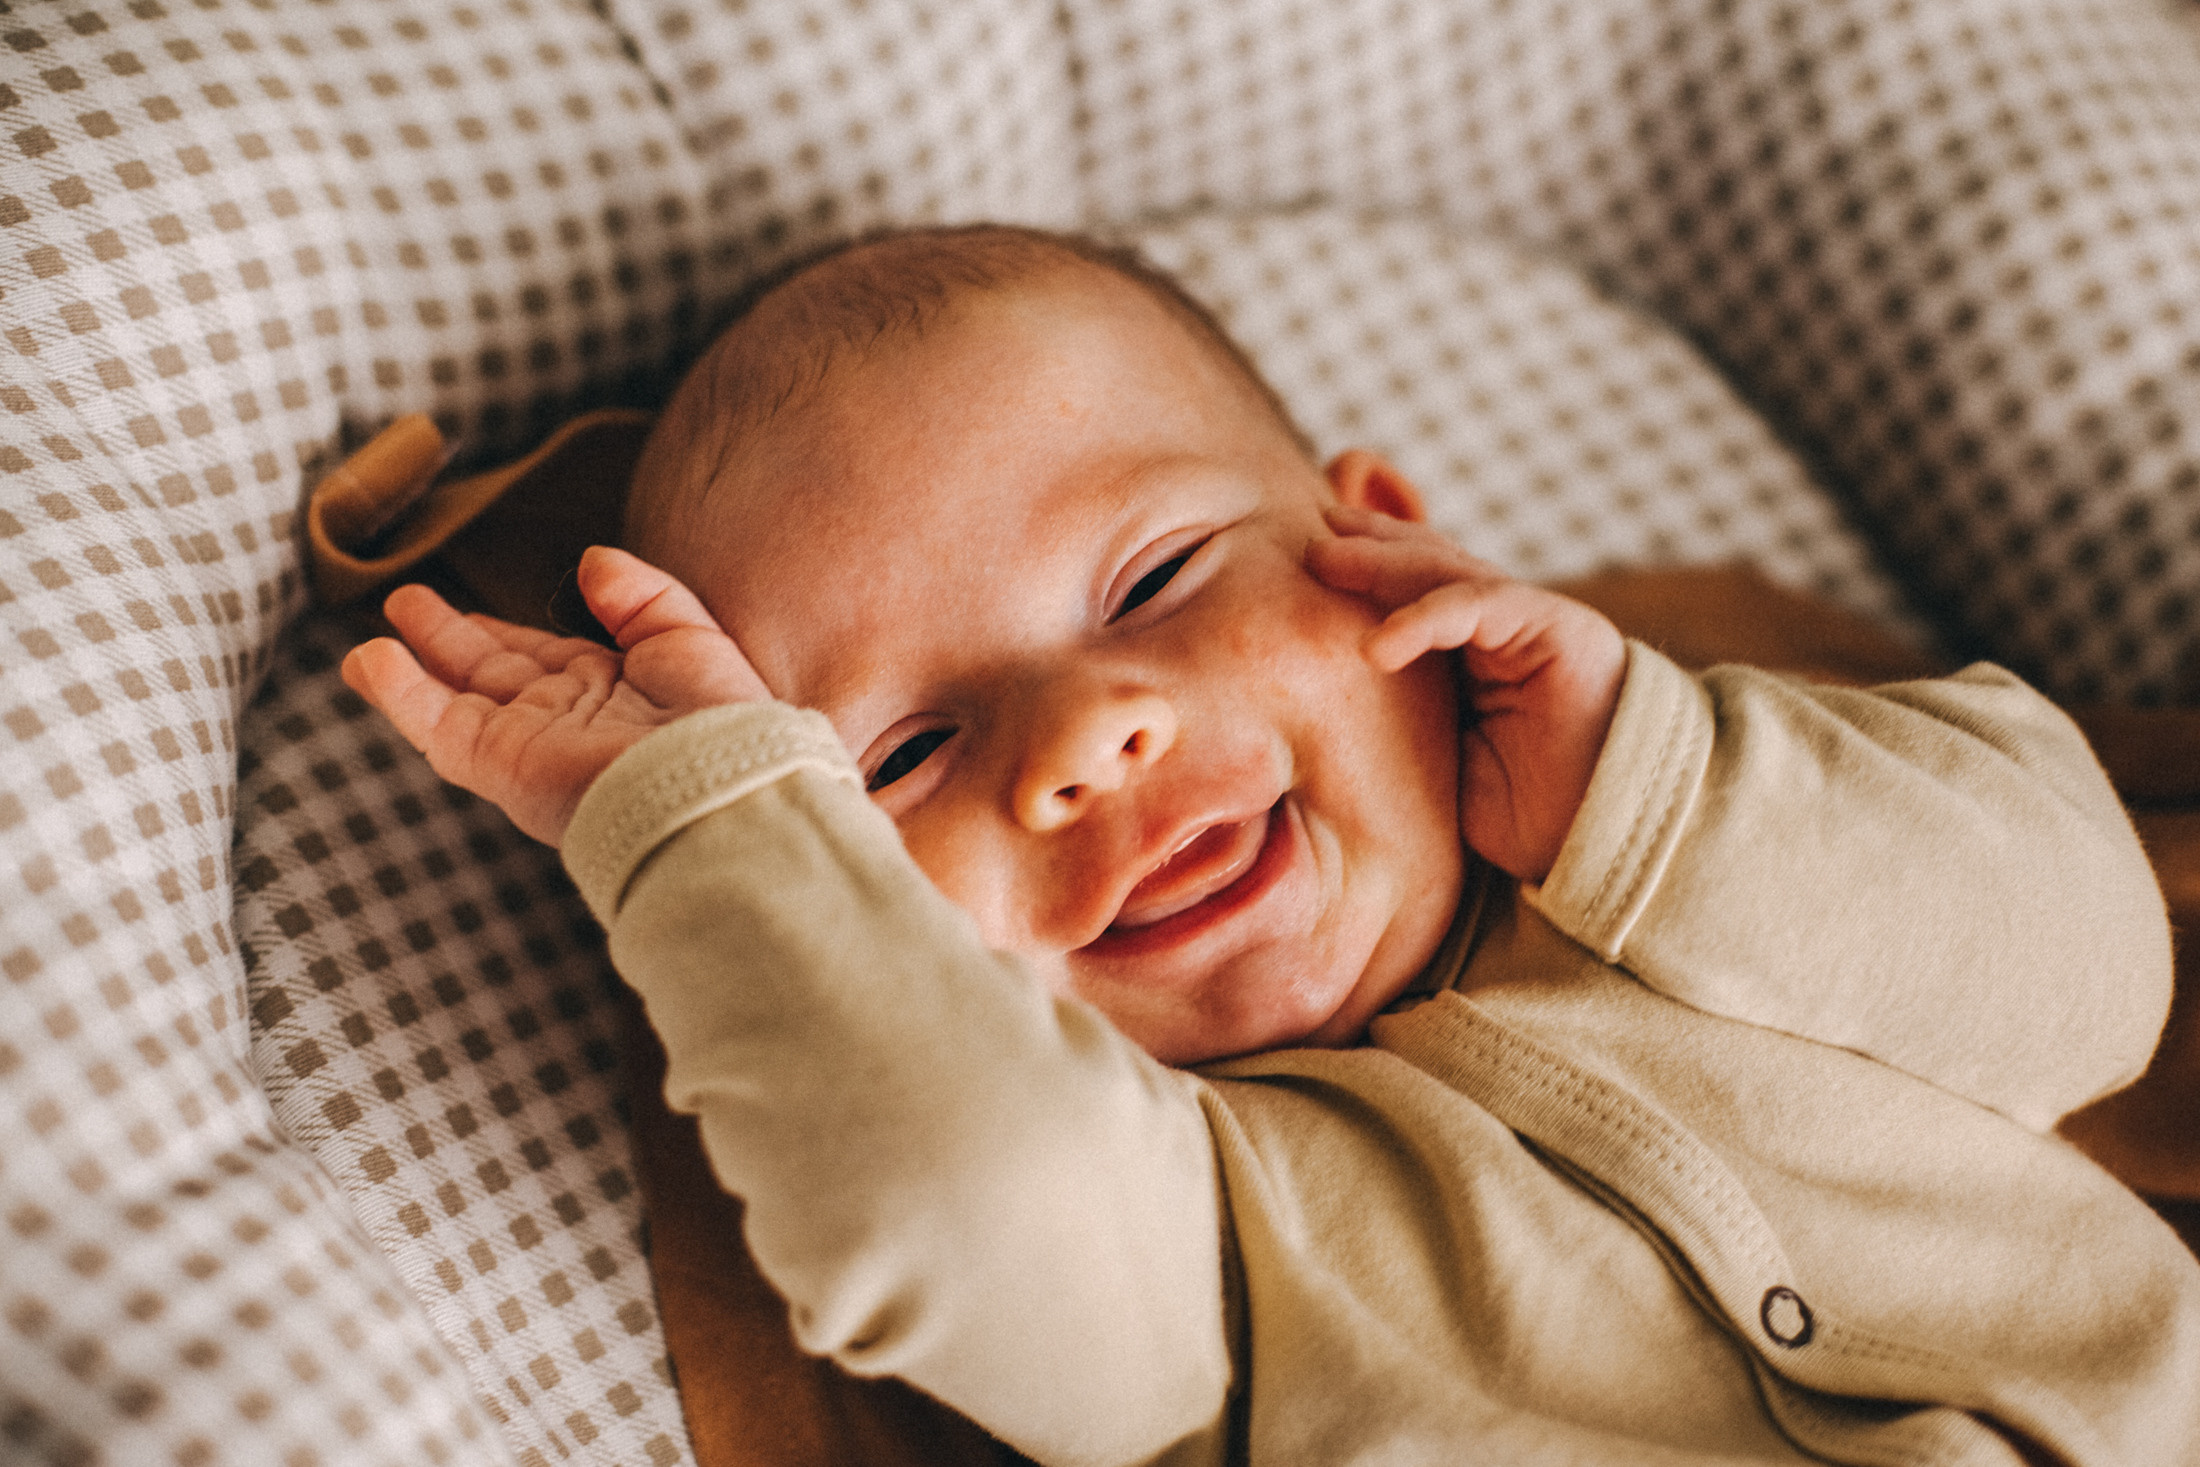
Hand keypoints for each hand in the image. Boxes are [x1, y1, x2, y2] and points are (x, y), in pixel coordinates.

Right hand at [341, 545, 769, 846]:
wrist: (713, 785)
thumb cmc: (718, 719)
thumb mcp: (688, 635)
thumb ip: (639, 595)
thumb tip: (592, 560)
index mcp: (612, 694)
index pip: (543, 658)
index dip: (502, 632)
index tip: (469, 611)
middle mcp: (564, 721)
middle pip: (489, 676)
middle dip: (449, 642)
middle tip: (406, 606)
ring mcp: (527, 744)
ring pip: (452, 703)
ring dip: (410, 670)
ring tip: (371, 640)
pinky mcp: (499, 763)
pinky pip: (437, 726)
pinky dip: (399, 693)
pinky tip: (369, 659)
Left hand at [1306, 505, 1626, 884]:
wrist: (1604, 840)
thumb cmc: (1527, 818)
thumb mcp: (1437, 763)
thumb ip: (1397, 723)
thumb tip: (1314, 715)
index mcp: (1474, 655)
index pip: (1411, 596)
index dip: (1359, 577)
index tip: (1298, 572)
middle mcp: (1503, 628)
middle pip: (1426, 567)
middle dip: (1365, 548)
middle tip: (1307, 537)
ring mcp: (1532, 621)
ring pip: (1447, 571)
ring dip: (1383, 562)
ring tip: (1324, 559)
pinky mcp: (1558, 627)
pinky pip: (1481, 605)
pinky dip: (1427, 618)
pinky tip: (1378, 643)